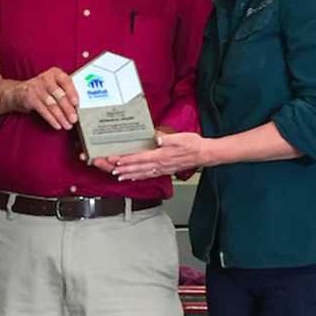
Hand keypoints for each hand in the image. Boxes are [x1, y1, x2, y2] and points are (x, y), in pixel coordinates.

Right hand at [10, 66, 78, 129]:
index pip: (66, 81)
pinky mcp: (30, 98)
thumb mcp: (54, 85)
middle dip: (68, 109)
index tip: (76, 103)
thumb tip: (77, 107)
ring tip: (67, 125)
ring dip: (61, 117)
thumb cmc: (43, 89)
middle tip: (74, 119)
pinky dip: (51, 119)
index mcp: (55, 73)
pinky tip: (57, 125)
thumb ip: (65, 92)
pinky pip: (43, 110)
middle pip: (59, 95)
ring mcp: (37, 88)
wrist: (19, 92)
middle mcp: (46, 78)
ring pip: (51, 104)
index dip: (72, 92)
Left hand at [94, 132, 208, 180]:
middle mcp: (160, 164)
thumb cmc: (193, 145)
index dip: (127, 160)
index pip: (140, 158)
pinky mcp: (165, 170)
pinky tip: (133, 178)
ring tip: (118, 176)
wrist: (204, 154)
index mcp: (161, 155)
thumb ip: (168, 139)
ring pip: (142, 173)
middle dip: (123, 168)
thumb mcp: (181, 138)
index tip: (116, 160)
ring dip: (129, 174)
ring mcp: (162, 169)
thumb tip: (158, 139)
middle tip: (111, 170)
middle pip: (137, 167)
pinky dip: (139, 177)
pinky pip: (149, 175)